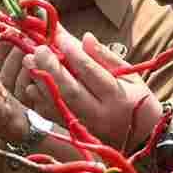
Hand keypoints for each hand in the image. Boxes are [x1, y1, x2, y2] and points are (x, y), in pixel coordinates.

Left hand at [24, 28, 159, 145]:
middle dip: (51, 67)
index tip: (58, 35)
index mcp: (117, 96)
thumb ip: (106, 57)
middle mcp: (100, 114)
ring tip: (29, 61)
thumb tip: (85, 37)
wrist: (143, 137)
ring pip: (58, 104)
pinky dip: (39, 100)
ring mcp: (86, 126)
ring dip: (40, 81)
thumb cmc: (137, 100)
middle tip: (38, 48)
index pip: (91, 71)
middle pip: (70, 90)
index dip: (72, 52)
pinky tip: (31, 84)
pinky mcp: (76, 133)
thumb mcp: (130, 76)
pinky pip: (52, 116)